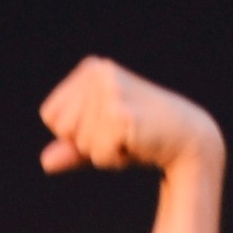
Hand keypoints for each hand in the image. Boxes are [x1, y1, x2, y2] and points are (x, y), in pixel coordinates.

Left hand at [39, 57, 222, 177]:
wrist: (188, 138)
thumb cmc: (142, 137)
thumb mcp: (101, 140)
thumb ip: (72, 148)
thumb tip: (45, 162)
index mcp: (90, 70)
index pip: (51, 116)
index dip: (76, 133)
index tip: (108, 125)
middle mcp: (98, 74)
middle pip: (63, 130)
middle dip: (89, 143)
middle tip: (121, 132)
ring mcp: (111, 92)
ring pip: (81, 144)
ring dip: (105, 152)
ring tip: (131, 137)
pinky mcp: (121, 115)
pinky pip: (98, 155)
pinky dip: (115, 160)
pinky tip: (137, 144)